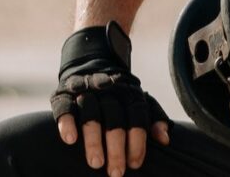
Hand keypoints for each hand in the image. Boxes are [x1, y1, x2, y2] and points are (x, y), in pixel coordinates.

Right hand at [51, 21, 170, 175]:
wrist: (91, 63)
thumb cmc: (120, 95)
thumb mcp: (141, 100)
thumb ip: (154, 118)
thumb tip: (165, 139)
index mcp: (130, 93)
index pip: (137, 117)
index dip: (137, 141)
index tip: (135, 164)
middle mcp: (109, 90)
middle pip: (115, 118)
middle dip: (116, 147)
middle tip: (116, 172)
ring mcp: (86, 90)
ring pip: (91, 114)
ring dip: (93, 139)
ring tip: (96, 163)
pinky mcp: (65, 93)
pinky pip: (65, 107)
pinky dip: (67, 123)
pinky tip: (70, 140)